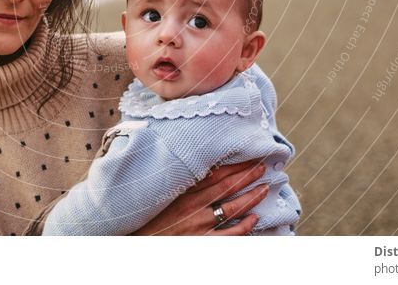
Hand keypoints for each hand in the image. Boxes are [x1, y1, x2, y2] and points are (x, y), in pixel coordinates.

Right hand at [131, 159, 268, 234]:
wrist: (133, 241)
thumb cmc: (144, 218)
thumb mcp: (157, 194)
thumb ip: (175, 180)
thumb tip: (192, 165)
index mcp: (182, 190)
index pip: (215, 172)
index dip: (234, 164)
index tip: (249, 156)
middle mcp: (193, 205)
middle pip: (227, 186)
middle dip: (247, 175)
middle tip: (264, 166)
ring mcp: (199, 225)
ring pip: (232, 208)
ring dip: (251, 197)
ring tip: (265, 188)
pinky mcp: (202, 242)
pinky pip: (229, 234)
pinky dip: (244, 226)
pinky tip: (254, 219)